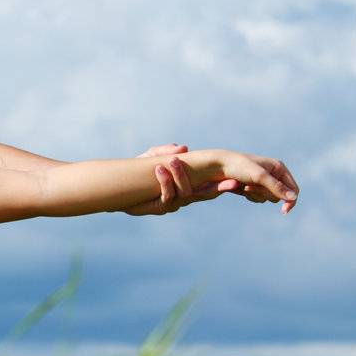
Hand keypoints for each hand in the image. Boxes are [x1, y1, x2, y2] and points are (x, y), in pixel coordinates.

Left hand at [125, 144, 241, 215]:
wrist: (118, 189)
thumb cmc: (139, 172)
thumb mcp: (150, 157)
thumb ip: (164, 151)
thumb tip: (182, 148)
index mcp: (189, 184)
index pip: (210, 183)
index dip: (223, 182)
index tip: (237, 178)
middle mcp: (185, 196)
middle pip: (206, 194)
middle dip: (218, 188)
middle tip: (231, 183)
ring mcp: (173, 203)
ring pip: (185, 193)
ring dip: (181, 175)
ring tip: (173, 161)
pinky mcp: (160, 207)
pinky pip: (167, 196)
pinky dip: (165, 181)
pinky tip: (159, 168)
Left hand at [186, 150, 299, 213]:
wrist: (216, 166)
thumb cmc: (239, 167)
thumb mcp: (259, 177)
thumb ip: (276, 187)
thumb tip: (293, 198)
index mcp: (278, 168)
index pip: (292, 188)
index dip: (290, 200)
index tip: (284, 211)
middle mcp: (272, 174)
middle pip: (278, 195)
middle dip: (264, 193)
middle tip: (249, 186)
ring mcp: (261, 181)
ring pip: (266, 198)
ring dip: (255, 194)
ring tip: (243, 185)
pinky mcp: (252, 187)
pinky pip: (256, 198)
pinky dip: (249, 195)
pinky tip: (239, 187)